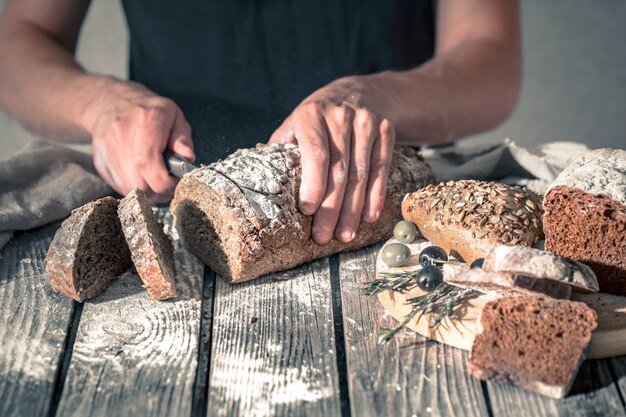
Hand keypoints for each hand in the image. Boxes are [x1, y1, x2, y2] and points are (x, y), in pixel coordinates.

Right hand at [83, 78, 194, 201]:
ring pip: (128, 188)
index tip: (175, 183)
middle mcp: (122, 133)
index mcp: (146, 119)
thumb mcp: (174, 117)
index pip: (148, 162)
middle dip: (158, 192)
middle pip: (138, 181)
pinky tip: (141, 176)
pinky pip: (118, 186)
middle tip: (168, 185)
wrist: (111, 102)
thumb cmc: (150, 112)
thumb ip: (182, 139)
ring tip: (155, 180)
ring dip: (146, 192)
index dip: (164, 182)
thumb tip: (187, 158)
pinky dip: (134, 188)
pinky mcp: (99, 161)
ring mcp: (107, 148)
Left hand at [269, 75, 395, 243]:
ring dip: (353, 209)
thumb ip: (282, 149)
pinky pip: (381, 168)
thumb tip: (261, 186)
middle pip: (339, 169)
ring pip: (361, 173)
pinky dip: (375, 195)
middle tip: (324, 236)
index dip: (313, 183)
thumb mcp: (296, 123)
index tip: (308, 210)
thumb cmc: (317, 118)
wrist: (357, 91)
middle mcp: (340, 116)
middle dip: (331, 208)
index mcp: (311, 114)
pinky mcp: (386, 130)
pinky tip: (369, 217)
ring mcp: (366, 122)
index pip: (315, 152)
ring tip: (345, 235)